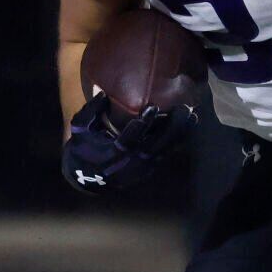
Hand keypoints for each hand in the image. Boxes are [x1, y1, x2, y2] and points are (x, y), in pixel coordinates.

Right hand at [62, 92, 196, 194]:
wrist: (86, 179)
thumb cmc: (82, 149)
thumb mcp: (80, 130)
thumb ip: (90, 111)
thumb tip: (102, 92)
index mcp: (110, 155)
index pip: (129, 139)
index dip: (142, 124)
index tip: (153, 107)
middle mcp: (128, 165)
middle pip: (154, 147)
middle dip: (170, 129)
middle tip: (183, 110)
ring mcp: (140, 170)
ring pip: (163, 151)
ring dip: (178, 134)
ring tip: (192, 115)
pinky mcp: (148, 171)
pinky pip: (166, 155)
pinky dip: (177, 141)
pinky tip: (188, 125)